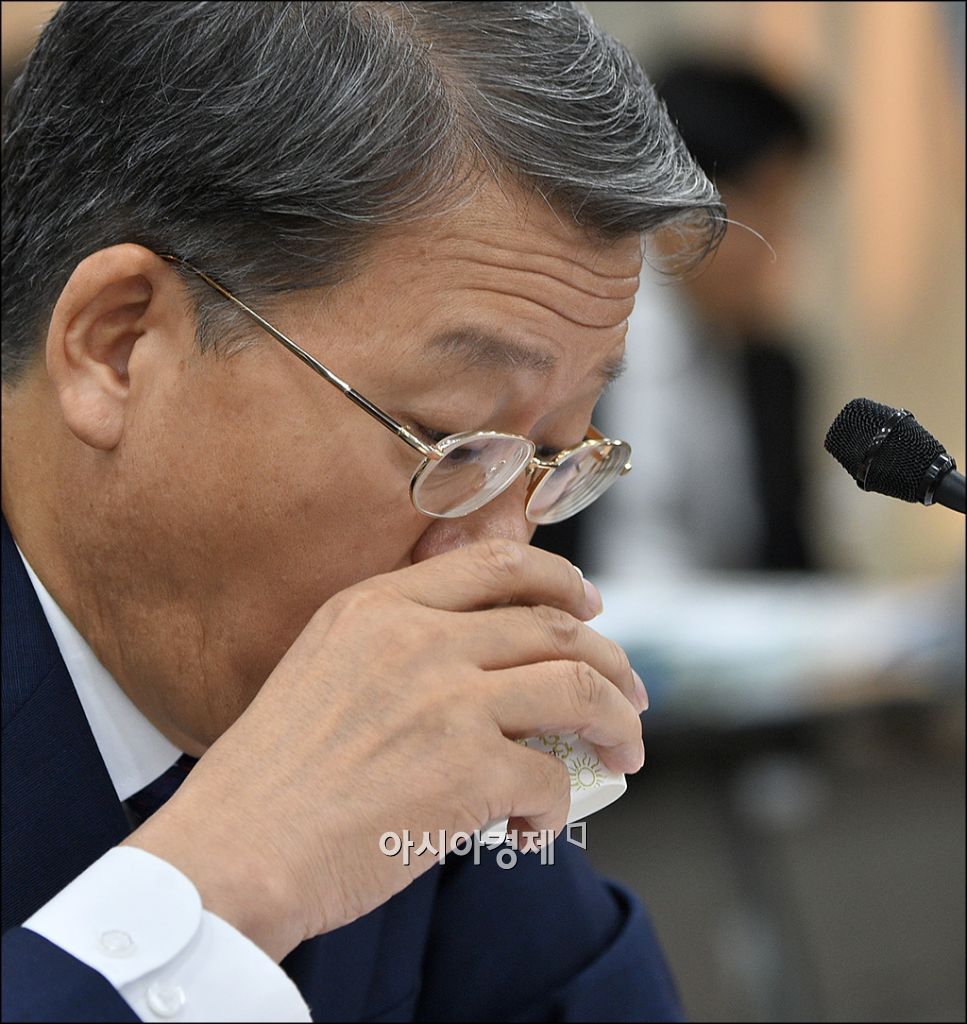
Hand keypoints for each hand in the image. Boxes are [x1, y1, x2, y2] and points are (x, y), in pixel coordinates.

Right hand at [122, 539, 646, 961]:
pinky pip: (552, 778)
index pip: (495, 563)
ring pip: (577, 688)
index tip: (588, 608)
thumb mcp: (322, 670)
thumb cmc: (269, 779)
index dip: (559, 579)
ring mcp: (446, 699)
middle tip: (627, 695)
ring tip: (623, 752)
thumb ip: (398, 650)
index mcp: (377, 608)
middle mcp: (417, 639)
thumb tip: (488, 668)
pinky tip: (533, 826)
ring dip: (616, 723)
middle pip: (554, 625)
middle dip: (609, 660)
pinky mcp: (467, 769)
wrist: (229, 852)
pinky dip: (559, 807)